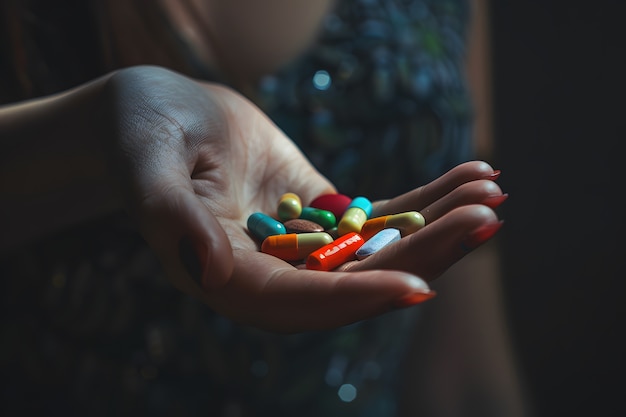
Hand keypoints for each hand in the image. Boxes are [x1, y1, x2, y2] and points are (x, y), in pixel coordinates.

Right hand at [102, 66, 505, 331]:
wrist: (160, 113)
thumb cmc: (140, 133)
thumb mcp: (147, 165)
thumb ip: (170, 217)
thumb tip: (211, 272)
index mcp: (227, 276)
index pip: (295, 302)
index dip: (352, 299)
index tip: (417, 288)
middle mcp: (272, 272)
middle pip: (355, 281)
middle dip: (422, 256)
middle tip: (484, 220)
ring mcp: (302, 244)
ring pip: (378, 250)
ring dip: (437, 227)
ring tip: (491, 194)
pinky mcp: (322, 213)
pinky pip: (379, 215)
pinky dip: (424, 201)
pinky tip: (471, 175)